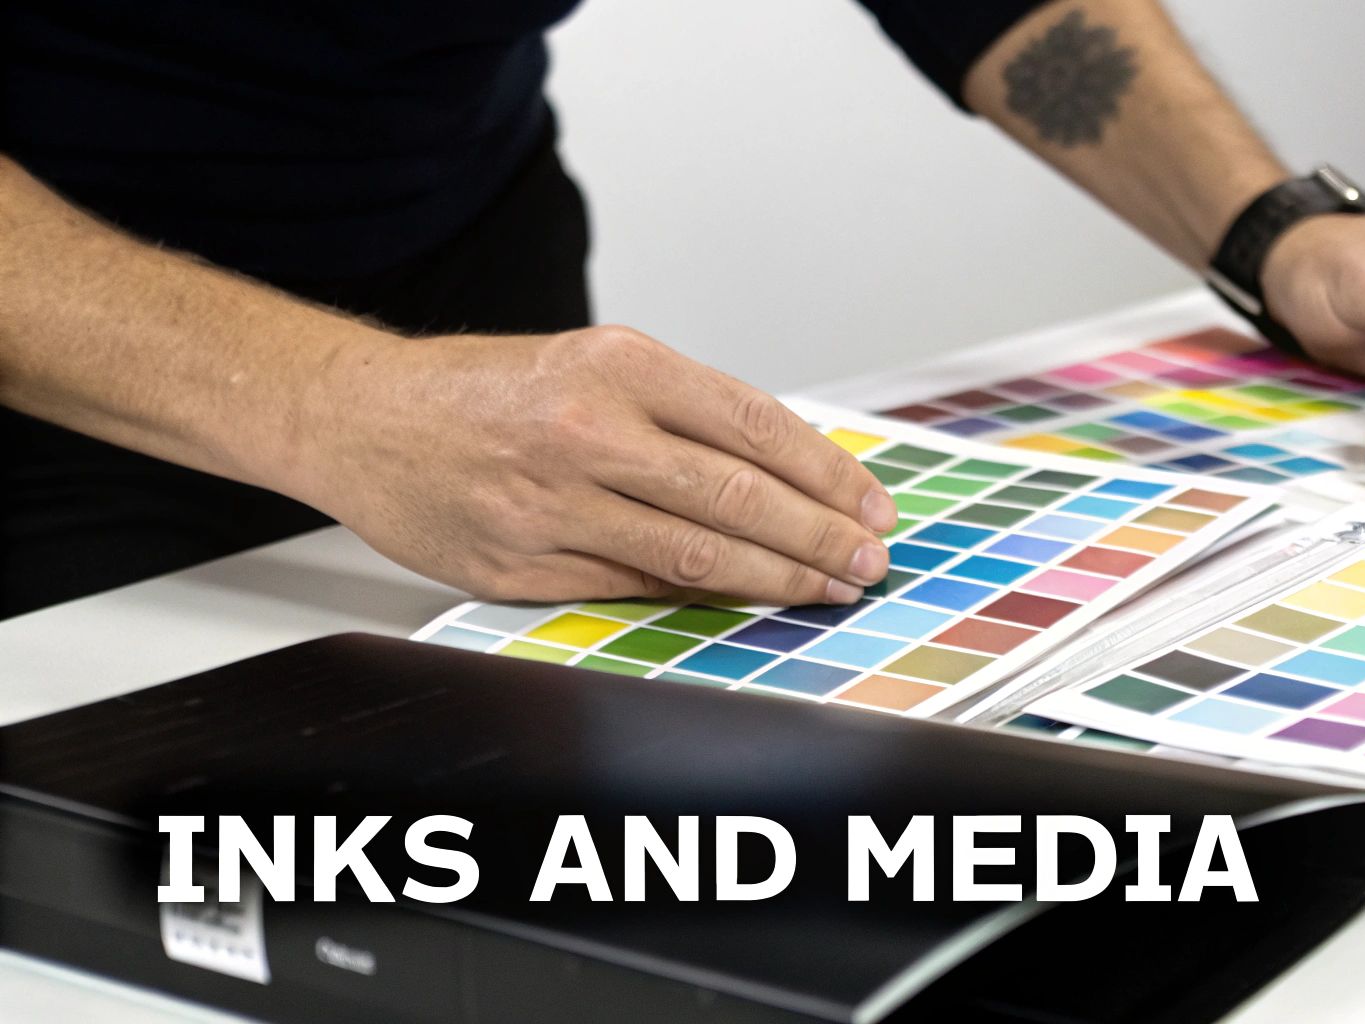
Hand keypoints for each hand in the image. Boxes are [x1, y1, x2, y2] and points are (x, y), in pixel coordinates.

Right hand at [294, 326, 895, 604]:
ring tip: (826, 588)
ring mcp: (550, 505)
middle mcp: (586, 431)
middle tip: (868, 561)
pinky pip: (631, 589)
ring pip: (693, 556)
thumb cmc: (482, 390)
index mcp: (615, 365)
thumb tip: (784, 470)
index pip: (754, 424)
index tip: (869, 503)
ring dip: (776, 579)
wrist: (360, 417)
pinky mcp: (519, 566)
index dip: (826, 473)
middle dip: (821, 537)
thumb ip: (681, 412)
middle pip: (737, 498)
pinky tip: (741, 600)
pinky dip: (696, 597)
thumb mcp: (590, 362)